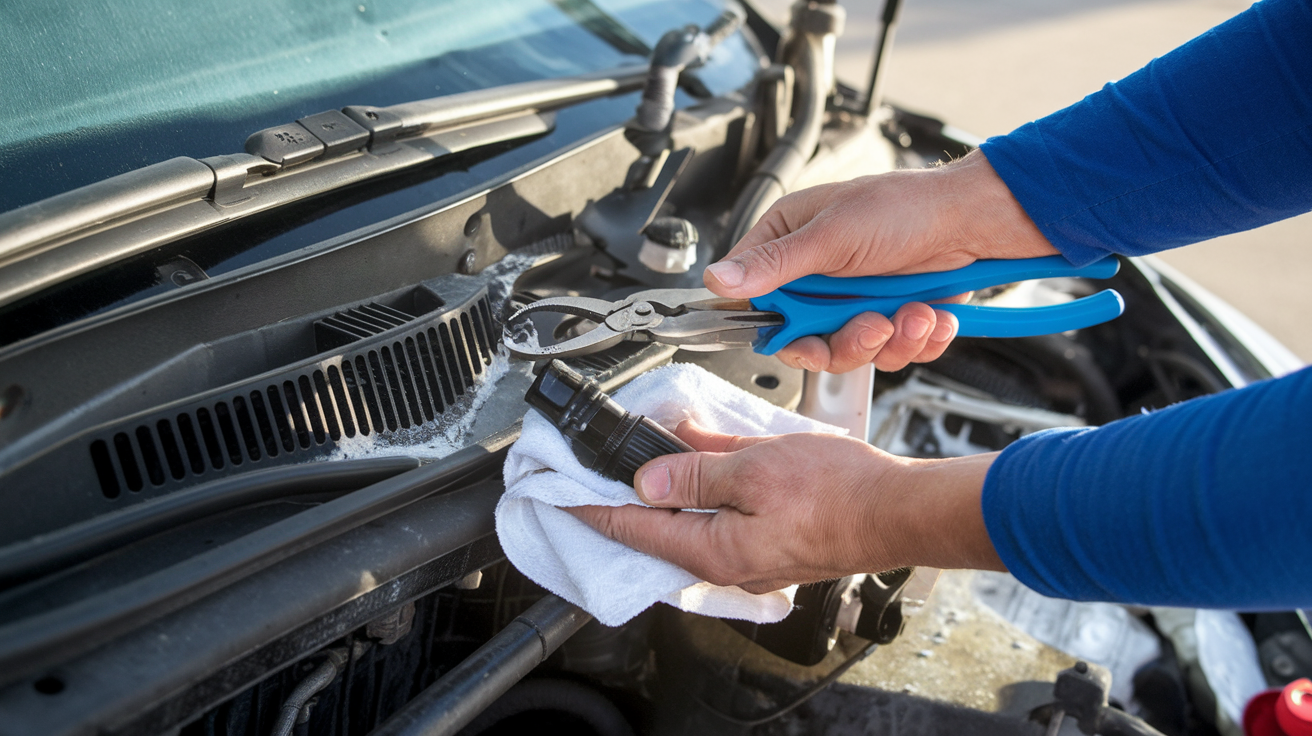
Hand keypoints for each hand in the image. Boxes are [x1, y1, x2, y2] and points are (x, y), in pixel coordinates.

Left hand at [568, 421, 1005, 594]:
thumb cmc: (840, 493)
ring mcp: (754, 557)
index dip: (595, 507)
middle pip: (661, 530)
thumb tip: (648, 480)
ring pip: (694, 522)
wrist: (899, 510)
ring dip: (669, 491)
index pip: (636, 529)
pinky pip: (724, 518)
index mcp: (716, 550)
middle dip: (629, 498)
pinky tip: (703, 463)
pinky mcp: (774, 543)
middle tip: (599, 468)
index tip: (563, 494)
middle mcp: (730, 564)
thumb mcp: (755, 468)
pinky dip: (705, 491)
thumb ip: (697, 473)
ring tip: (647, 454)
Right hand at [705, 150, 1058, 372]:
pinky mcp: (891, 319)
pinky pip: (890, 354)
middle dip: (845, 340)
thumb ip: (775, 264)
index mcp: (791, 242)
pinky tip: (930, 315)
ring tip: (912, 314)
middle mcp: (819, 276)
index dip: (776, 325)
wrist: (976, 219)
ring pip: (850, 352)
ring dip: (888, 340)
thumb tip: (718, 280)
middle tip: (870, 325)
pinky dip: (915, 341)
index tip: (800, 335)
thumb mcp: (833, 234)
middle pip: (806, 339)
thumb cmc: (908, 207)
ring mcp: (855, 300)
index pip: (758, 300)